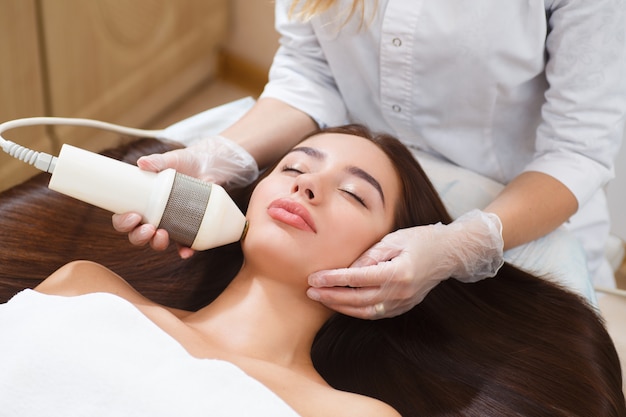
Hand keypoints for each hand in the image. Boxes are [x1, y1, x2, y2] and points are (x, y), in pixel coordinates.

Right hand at [112, 135, 257, 255]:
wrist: (208, 166)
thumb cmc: (183, 163)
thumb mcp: (171, 160)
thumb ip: (157, 161)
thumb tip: (142, 162)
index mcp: (141, 203)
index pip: (124, 219)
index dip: (123, 223)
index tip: (133, 216)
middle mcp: (152, 217)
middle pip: (137, 235)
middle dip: (139, 236)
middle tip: (148, 228)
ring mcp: (170, 224)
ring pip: (156, 242)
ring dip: (156, 243)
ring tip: (162, 234)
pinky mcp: (188, 229)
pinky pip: (183, 245)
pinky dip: (184, 251)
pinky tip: (186, 252)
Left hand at [306, 209, 503, 318]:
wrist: (450, 254)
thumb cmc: (421, 240)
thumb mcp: (394, 239)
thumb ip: (369, 255)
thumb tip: (347, 268)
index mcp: (398, 272)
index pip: (357, 279)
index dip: (333, 279)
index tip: (313, 278)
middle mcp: (400, 293)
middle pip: (357, 299)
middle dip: (330, 296)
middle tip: (310, 291)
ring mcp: (403, 303)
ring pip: (364, 311)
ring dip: (339, 306)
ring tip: (320, 298)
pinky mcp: (403, 308)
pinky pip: (374, 314)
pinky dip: (355, 310)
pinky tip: (340, 303)